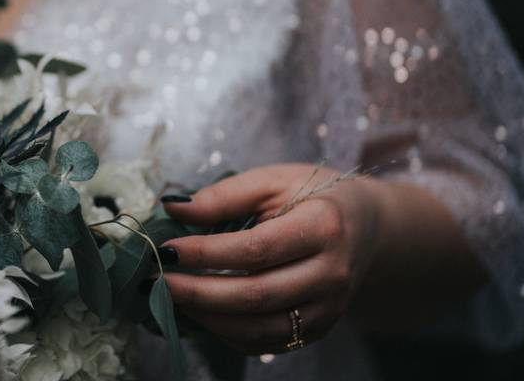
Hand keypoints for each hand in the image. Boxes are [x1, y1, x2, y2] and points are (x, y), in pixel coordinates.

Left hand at [158, 164, 383, 353]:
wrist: (366, 227)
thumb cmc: (312, 195)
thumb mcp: (272, 180)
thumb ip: (223, 195)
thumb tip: (174, 208)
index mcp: (324, 227)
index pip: (256, 250)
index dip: (207, 254)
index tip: (168, 249)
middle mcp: (332, 274)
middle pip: (257, 296)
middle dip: (199, 292)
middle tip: (156, 280)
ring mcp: (329, 308)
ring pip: (260, 329)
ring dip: (208, 318)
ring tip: (171, 297)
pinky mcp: (319, 329)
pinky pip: (266, 342)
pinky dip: (226, 332)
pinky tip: (200, 311)